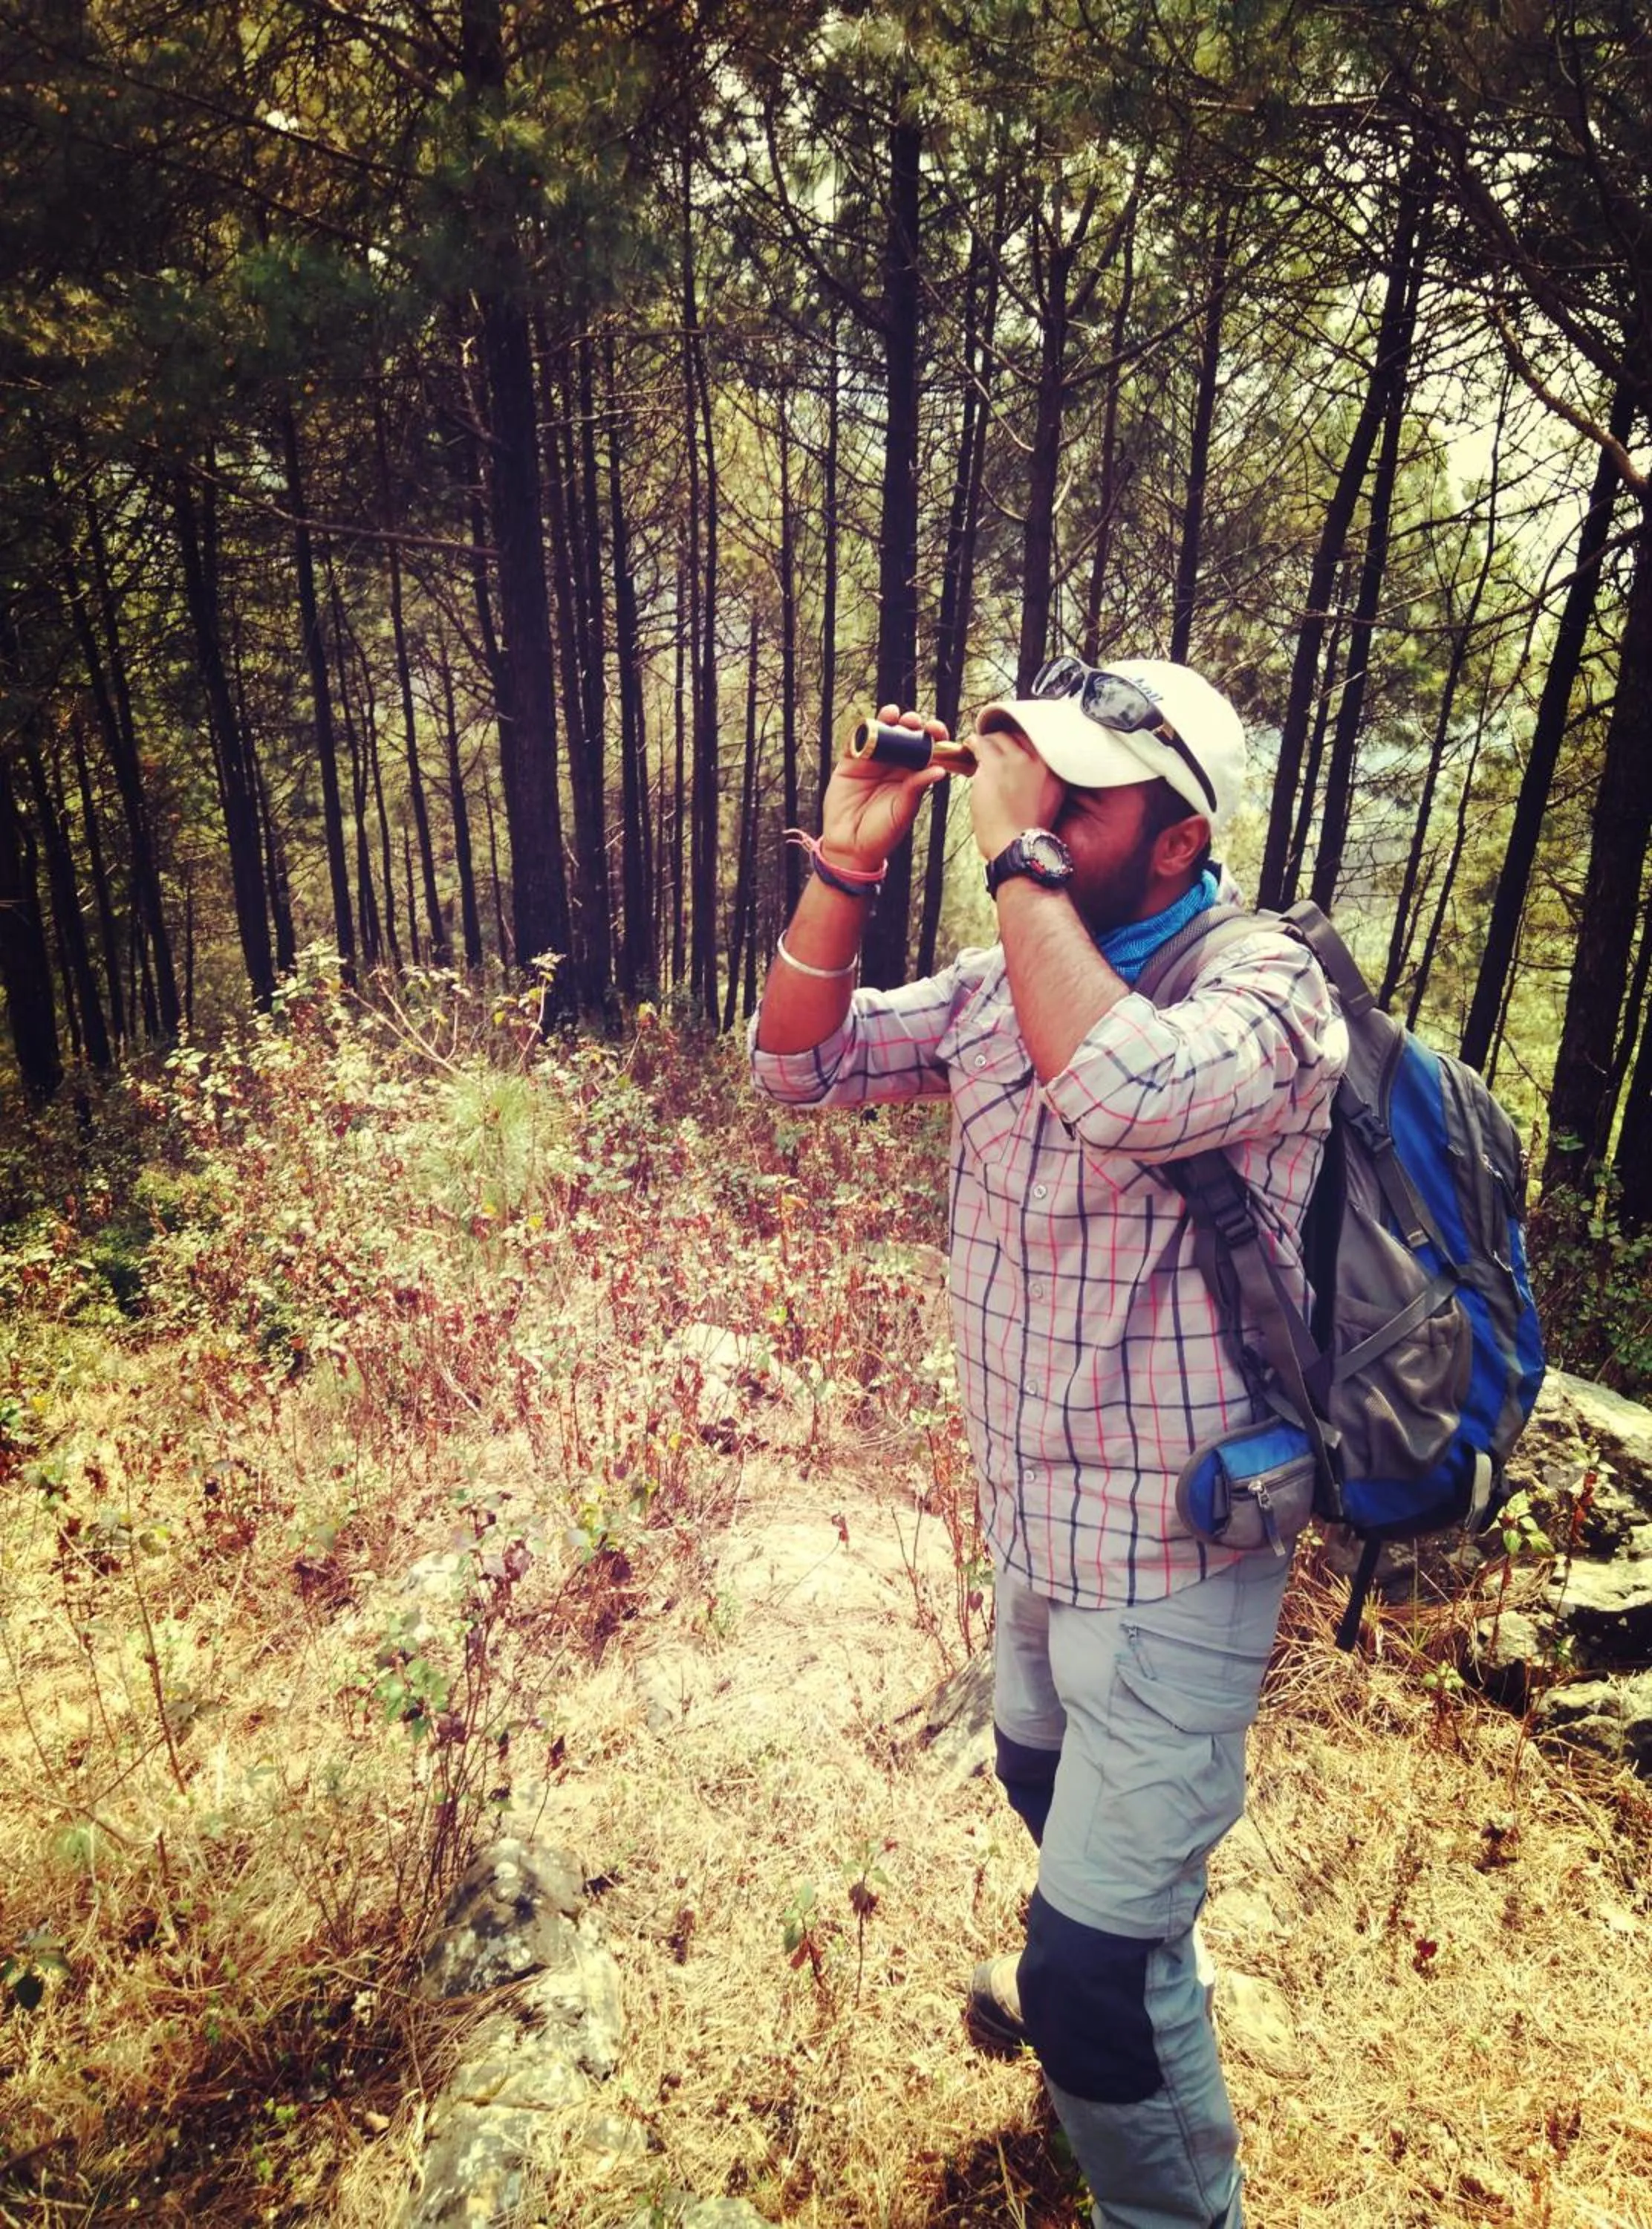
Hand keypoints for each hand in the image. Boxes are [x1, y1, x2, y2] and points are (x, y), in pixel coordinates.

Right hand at [819, 703, 949, 870]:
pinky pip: (856, 740)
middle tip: (913, 722)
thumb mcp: (902, 811)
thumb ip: (916, 788)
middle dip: (911, 724)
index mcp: (912, 774)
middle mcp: (893, 765)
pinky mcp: (850, 762)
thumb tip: (940, 770)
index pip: (926, 749)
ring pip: (882, 732)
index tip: (936, 730)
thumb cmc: (882, 833)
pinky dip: (863, 729)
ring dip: (888, 720)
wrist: (850, 846)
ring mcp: (871, 761)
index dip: (932, 736)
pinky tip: (870, 724)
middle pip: (905, 735)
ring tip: (893, 715)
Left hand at [969, 719, 1065, 860]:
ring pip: (998, 738)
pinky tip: (970, 748)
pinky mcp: (995, 765)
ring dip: (987, 745)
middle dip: (1004, 743)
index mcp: (1055, 770)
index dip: (1020, 743)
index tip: (1011, 748)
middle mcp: (1039, 761)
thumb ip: (1040, 778)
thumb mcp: (1047, 800)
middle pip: (1018, 736)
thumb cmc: (1025, 831)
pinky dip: (972, 744)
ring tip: (979, 750)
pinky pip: (980, 743)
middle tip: (993, 750)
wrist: (1017, 847)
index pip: (1037, 741)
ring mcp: (1017, 761)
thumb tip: (1022, 763)